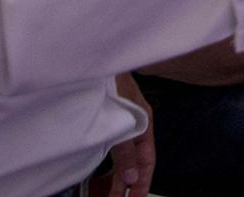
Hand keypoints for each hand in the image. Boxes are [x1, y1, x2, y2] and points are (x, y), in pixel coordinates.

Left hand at [89, 73, 154, 196]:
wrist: (96, 61)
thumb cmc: (114, 84)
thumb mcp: (124, 120)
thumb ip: (127, 150)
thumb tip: (132, 179)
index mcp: (144, 124)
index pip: (147, 161)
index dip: (142, 182)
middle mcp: (134, 126)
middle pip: (134, 161)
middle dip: (127, 183)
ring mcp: (121, 123)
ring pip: (122, 156)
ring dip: (116, 175)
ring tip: (107, 193)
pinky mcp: (107, 120)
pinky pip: (112, 148)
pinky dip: (109, 162)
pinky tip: (102, 172)